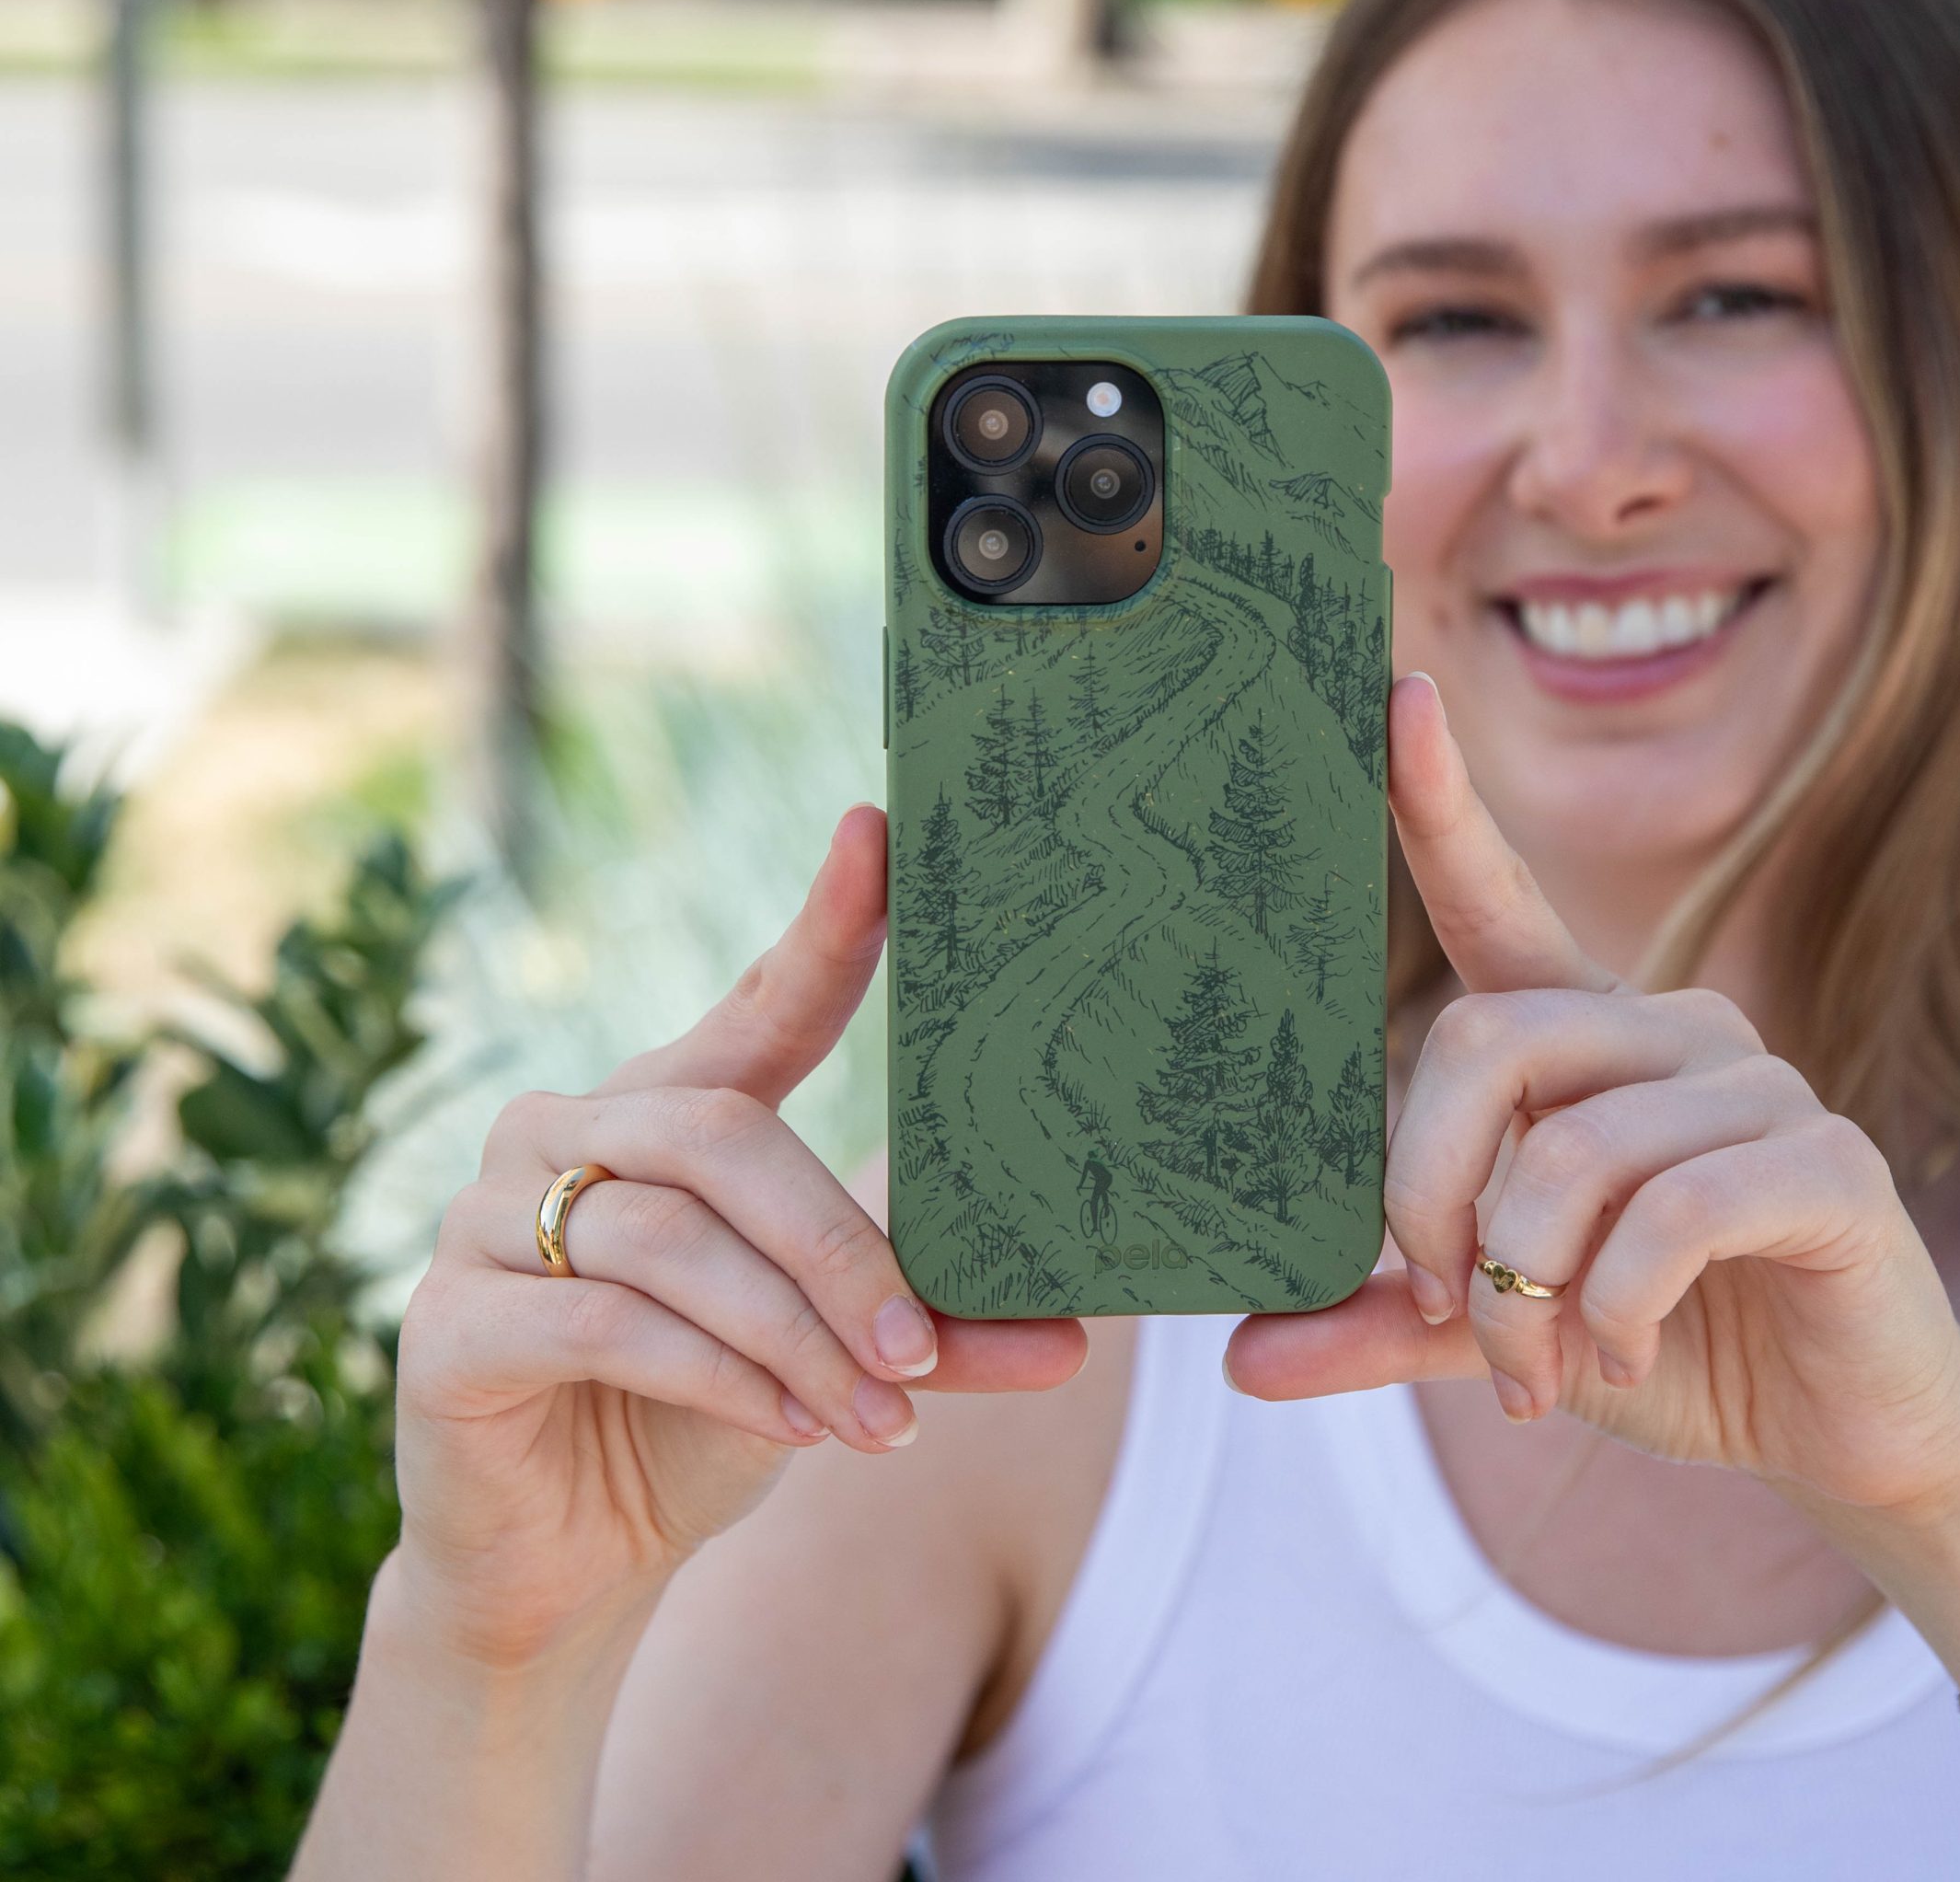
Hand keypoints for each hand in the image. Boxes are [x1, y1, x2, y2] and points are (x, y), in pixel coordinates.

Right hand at [387, 807, 1087, 1667]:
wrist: (569, 1565)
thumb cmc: (711, 1423)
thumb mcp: (828, 1359)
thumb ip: (927, 1330)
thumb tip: (1074, 1339)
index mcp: (666, 1110)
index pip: (756, 1002)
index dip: (822, 924)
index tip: (881, 832)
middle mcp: (565, 1132)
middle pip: (724, 1135)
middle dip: (838, 1246)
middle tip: (920, 1345)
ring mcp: (487, 1219)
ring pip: (675, 1239)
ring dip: (793, 1335)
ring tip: (877, 1418)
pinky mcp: (447, 1325)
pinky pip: (608, 1324)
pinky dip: (720, 1379)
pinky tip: (787, 1431)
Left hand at [1226, 676, 1959, 1516]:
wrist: (1847, 1436)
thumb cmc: (1672, 1345)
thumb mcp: (1507, 1332)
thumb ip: (1391, 1322)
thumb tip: (1241, 1359)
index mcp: (1589, 1038)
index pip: (1496, 898)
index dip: (1442, 802)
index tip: (1394, 695)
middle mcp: (1674, 1029)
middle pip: (1486, 1039)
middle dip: (1435, 1195)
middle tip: (1451, 1306)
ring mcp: (1760, 1084)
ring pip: (1574, 1148)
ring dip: (1527, 1289)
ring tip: (1538, 1370)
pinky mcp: (1830, 1164)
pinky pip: (1673, 1210)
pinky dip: (1617, 1307)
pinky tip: (1621, 1358)